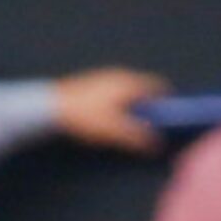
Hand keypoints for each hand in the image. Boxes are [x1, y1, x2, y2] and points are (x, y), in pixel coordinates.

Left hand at [50, 68, 169, 154]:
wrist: (49, 107)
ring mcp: (103, 77)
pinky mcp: (90, 85)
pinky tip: (108, 121)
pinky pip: (113, 94)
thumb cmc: (85, 117)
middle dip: (149, 107)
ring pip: (127, 92)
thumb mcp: (114, 131)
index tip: (170, 119)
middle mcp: (119, 75)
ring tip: (129, 127)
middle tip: (150, 127)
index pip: (158, 87)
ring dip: (133, 107)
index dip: (166, 103)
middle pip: (143, 89)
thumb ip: (137, 137)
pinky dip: (118, 106)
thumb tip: (157, 144)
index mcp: (130, 82)